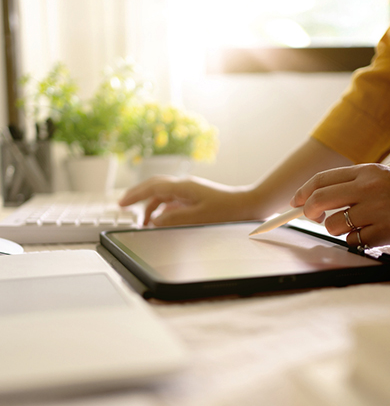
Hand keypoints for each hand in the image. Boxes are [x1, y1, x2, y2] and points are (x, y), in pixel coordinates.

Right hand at [119, 175, 258, 225]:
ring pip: (164, 195)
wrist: (249, 204)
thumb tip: (154, 220)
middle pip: (155, 187)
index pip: (152, 188)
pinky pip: (174, 202)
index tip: (121, 203)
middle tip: (123, 205)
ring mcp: (191, 191)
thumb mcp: (198, 217)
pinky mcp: (196, 198)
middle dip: (138, 195)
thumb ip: (173, 219)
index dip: (134, 195)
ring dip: (151, 206)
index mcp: (183, 187)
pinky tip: (162, 220)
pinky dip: (163, 210)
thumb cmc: (228, 210)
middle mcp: (185, 186)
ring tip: (144, 222)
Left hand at [290, 164, 389, 247]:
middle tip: (315, 218)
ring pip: (334, 225)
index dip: (303, 193)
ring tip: (360, 226)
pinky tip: (376, 235)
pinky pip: (354, 242)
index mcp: (367, 171)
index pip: (321, 180)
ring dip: (340, 230)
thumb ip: (353, 186)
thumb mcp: (383, 179)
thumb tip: (315, 202)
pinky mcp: (386, 231)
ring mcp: (377, 209)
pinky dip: (358, 242)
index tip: (295, 203)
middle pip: (319, 200)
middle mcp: (369, 187)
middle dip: (309, 212)